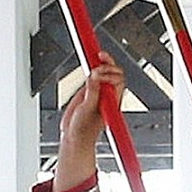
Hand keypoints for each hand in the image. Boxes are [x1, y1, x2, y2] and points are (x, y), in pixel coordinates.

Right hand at [53, 52, 123, 191]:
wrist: (72, 136)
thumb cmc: (83, 131)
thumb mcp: (87, 111)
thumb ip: (92, 94)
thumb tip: (95, 77)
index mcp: (112, 101)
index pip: (118, 80)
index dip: (110, 72)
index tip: (98, 70)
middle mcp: (107, 95)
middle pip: (114, 73)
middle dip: (108, 63)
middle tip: (99, 56)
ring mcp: (98, 92)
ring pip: (104, 73)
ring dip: (101, 63)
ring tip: (94, 55)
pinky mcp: (88, 91)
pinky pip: (93, 77)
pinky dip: (91, 68)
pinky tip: (88, 62)